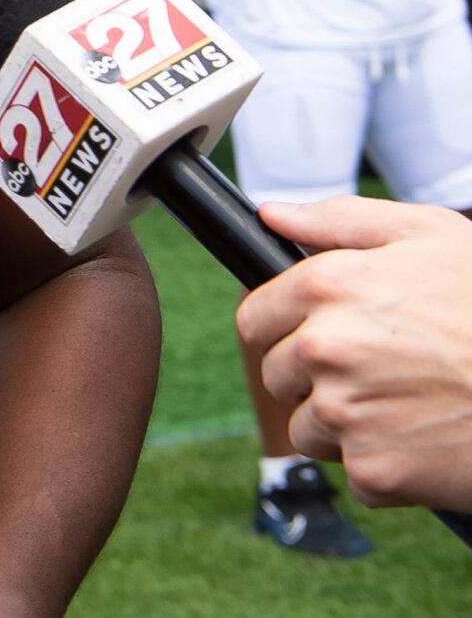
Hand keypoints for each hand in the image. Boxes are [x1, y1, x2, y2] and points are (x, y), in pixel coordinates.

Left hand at [238, 198, 471, 510]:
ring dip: (347, 424)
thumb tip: (271, 213)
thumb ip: (340, 221)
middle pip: (279, 376)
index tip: (321, 335)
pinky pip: (357, 471)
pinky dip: (387, 464)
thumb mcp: (430, 236)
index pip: (255, 321)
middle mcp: (324, 348)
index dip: (287, 329)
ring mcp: (345, 413)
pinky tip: (428, 438)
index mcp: (326, 287)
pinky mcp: (374, 470)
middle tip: (385, 371)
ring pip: (310, 427)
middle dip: (318, 376)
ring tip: (410, 403)